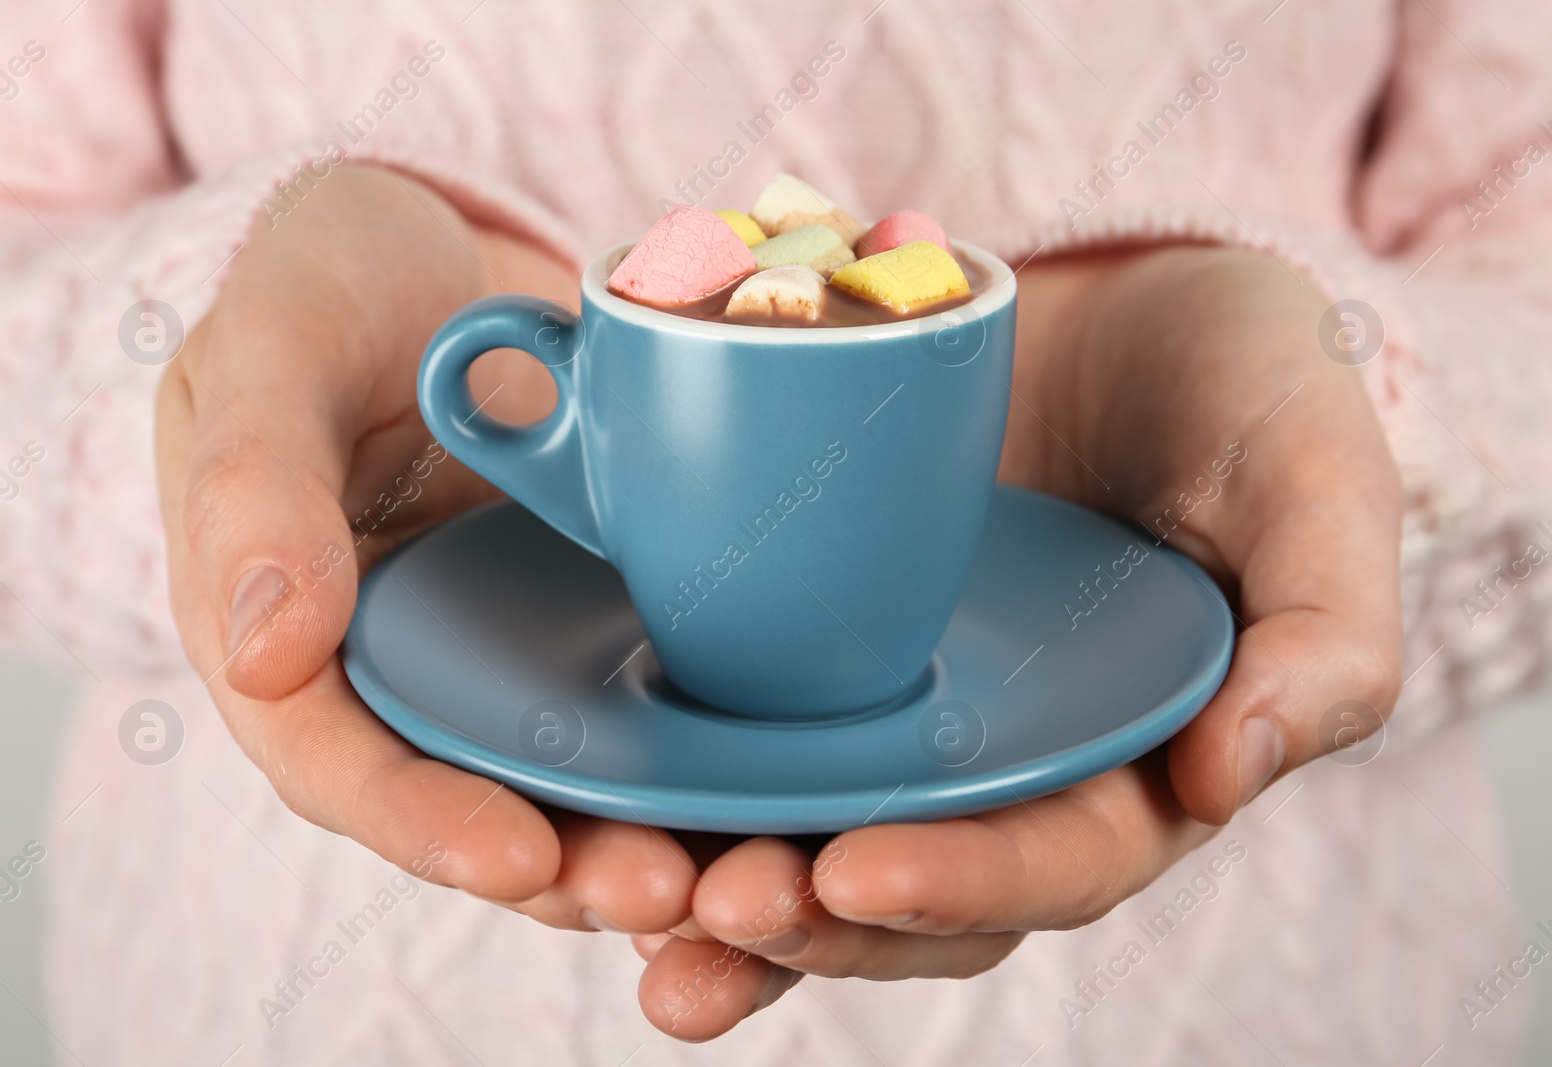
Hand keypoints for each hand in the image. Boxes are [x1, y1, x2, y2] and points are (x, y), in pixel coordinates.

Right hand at [155, 164, 699, 935]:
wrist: (439, 251)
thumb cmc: (330, 285)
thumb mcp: (273, 350)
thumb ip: (254, 486)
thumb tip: (262, 658)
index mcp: (290, 635)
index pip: (337, 763)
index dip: (424, 823)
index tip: (521, 857)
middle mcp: (400, 671)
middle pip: (471, 803)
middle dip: (567, 868)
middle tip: (667, 891)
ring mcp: (499, 657)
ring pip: (566, 782)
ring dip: (647, 841)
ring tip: (740, 874)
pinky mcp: (585, 626)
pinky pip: (641, 709)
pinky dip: (699, 762)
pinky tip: (778, 790)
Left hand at [629, 245, 1404, 1039]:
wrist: (1131, 304)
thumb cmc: (1244, 389)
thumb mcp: (1313, 484)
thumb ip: (1322, 634)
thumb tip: (1233, 778)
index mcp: (1132, 763)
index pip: (1051, 861)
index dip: (959, 883)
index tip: (853, 870)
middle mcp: (1005, 765)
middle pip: (908, 888)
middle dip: (809, 920)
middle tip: (708, 914)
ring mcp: (908, 714)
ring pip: (812, 839)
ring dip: (717, 896)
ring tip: (627, 909)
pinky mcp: (823, 647)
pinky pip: (745, 738)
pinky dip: (676, 785)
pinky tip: (590, 805)